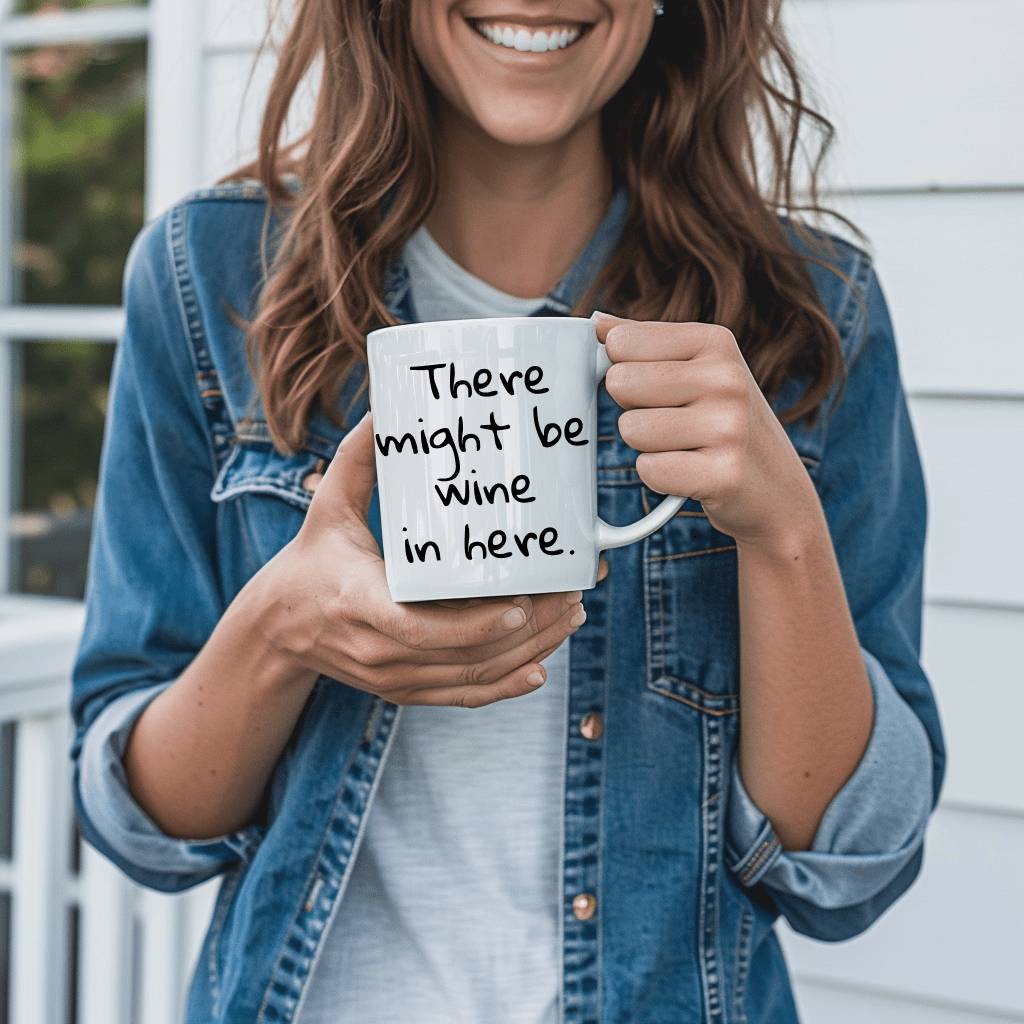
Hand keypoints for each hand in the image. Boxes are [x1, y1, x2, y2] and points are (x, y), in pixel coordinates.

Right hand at [255, 414, 586, 707]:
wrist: (278, 628)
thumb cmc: (312, 561)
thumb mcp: (328, 506)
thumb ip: (359, 459)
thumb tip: (387, 409)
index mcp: (358, 603)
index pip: (421, 629)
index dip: (476, 625)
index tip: (521, 603)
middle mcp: (378, 650)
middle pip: (464, 656)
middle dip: (528, 631)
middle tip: (570, 595)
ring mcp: (392, 677)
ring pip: (472, 678)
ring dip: (529, 652)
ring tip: (568, 616)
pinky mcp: (403, 690)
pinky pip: (462, 697)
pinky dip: (505, 687)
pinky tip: (540, 667)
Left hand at [595, 312, 821, 551]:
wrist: (776, 488)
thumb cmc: (722, 421)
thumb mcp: (697, 369)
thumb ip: (647, 343)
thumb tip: (597, 323)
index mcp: (715, 342)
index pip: (621, 341)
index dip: (623, 369)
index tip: (657, 387)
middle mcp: (727, 379)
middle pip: (620, 383)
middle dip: (632, 408)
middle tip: (669, 420)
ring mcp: (729, 427)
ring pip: (631, 429)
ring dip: (646, 446)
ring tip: (682, 446)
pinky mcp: (723, 475)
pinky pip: (648, 470)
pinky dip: (658, 476)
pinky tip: (688, 472)